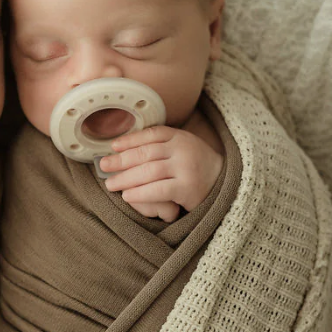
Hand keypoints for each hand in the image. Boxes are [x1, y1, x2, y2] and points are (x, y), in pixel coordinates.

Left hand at [98, 125, 223, 222]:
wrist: (227, 184)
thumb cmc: (196, 166)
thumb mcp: (182, 147)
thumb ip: (161, 143)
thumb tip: (124, 145)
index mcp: (180, 137)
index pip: (151, 135)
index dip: (130, 140)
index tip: (112, 146)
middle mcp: (183, 149)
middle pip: (146, 153)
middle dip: (121, 160)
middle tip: (103, 166)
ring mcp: (186, 168)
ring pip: (149, 171)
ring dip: (126, 178)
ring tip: (110, 184)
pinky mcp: (187, 188)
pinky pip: (158, 190)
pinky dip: (140, 193)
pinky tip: (127, 196)